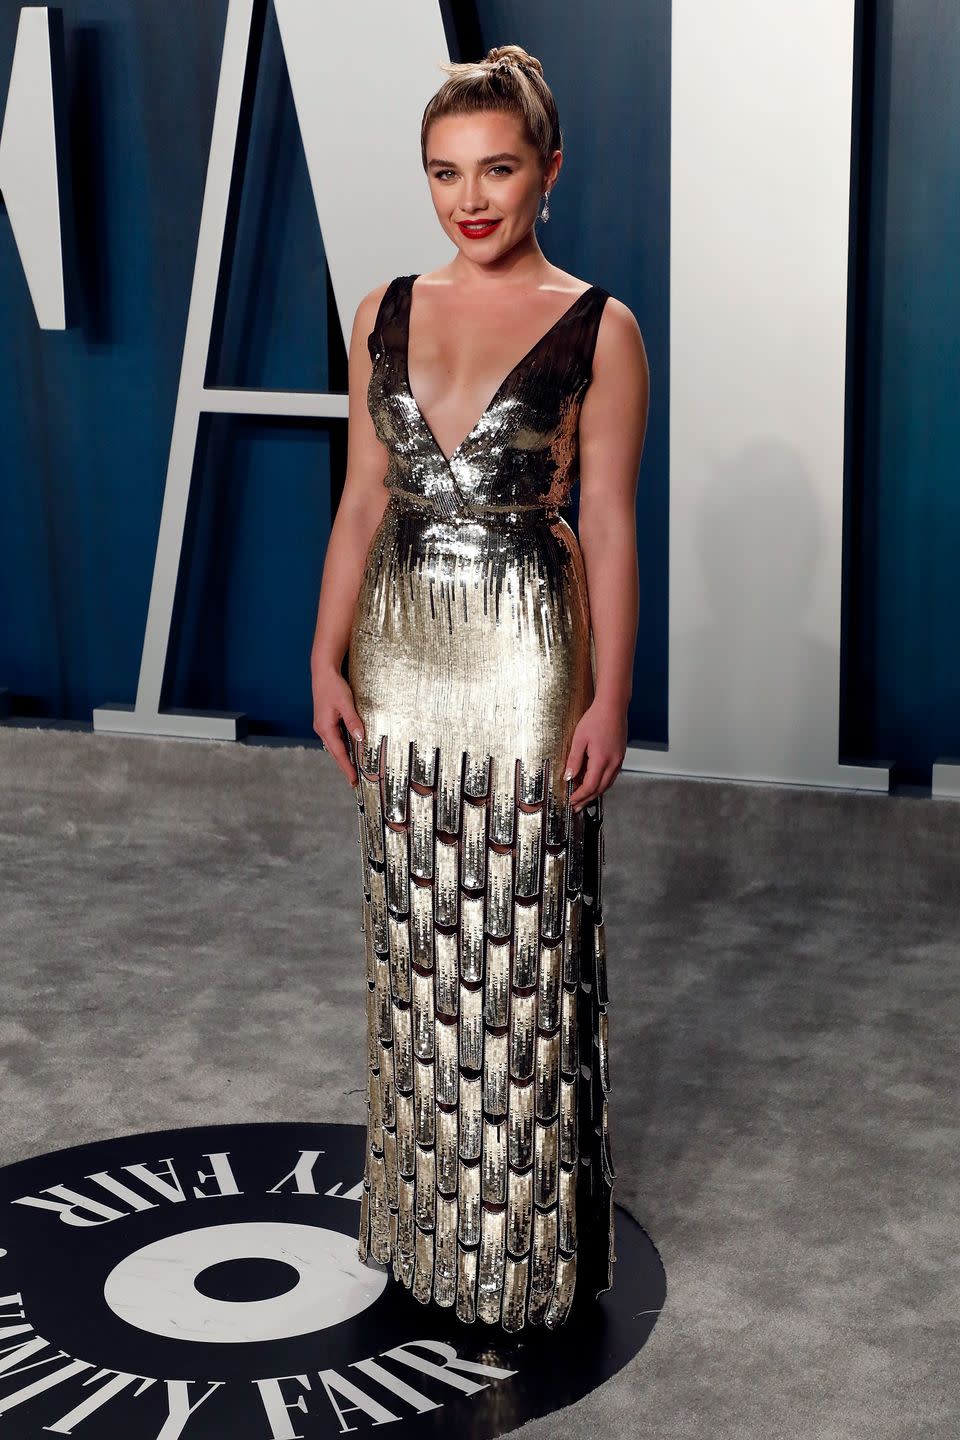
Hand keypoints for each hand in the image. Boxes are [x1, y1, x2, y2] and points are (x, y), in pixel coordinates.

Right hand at [311, 660, 364, 788]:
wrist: (323, 672)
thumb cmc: (333, 686)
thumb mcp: (346, 703)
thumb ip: (353, 721)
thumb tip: (360, 737)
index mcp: (325, 728)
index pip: (338, 753)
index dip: (346, 767)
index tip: (353, 780)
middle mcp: (322, 729)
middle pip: (335, 752)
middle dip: (345, 766)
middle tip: (355, 780)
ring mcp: (323, 725)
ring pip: (336, 746)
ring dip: (344, 757)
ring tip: (354, 769)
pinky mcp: (327, 720)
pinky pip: (336, 738)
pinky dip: (343, 746)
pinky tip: (351, 749)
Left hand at [563, 696, 626, 811]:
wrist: (613, 707)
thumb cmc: (596, 719)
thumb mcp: (579, 739)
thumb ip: (574, 760)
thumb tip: (568, 777)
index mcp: (601, 760)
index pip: (590, 786)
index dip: (580, 796)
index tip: (571, 801)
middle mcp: (613, 763)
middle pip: (600, 789)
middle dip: (587, 799)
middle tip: (576, 807)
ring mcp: (618, 760)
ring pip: (607, 784)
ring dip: (595, 793)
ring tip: (584, 799)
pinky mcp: (620, 756)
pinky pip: (611, 776)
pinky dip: (602, 784)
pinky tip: (595, 784)